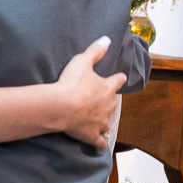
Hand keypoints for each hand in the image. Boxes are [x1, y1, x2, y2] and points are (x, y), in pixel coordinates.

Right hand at [54, 36, 126, 150]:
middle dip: (108, 101)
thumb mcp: (82, 61)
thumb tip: (107, 38)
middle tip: (100, 100)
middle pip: (113, 103)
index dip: (118, 78)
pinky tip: (99, 144)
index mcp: (108, 88)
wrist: (61, 106)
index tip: (120, 78)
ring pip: (108, 122)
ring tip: (100, 121)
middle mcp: (109, 105)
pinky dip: (100, 142)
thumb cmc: (71, 83)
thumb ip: (95, 50)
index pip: (118, 80)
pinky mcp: (93, 135)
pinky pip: (100, 142)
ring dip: (104, 121)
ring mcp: (102, 122)